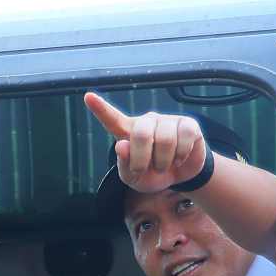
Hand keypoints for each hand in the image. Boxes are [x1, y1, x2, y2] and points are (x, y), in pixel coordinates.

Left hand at [83, 94, 208, 197]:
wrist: (180, 176)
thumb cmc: (153, 174)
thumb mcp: (134, 178)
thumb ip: (123, 165)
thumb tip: (120, 146)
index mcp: (128, 133)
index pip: (113, 120)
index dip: (101, 109)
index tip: (88, 97)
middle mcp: (147, 122)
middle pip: (141, 134)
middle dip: (143, 159)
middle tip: (147, 170)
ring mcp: (167, 121)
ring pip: (165, 138)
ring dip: (164, 161)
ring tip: (165, 165)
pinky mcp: (187, 123)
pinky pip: (185, 136)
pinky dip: (181, 154)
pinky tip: (179, 158)